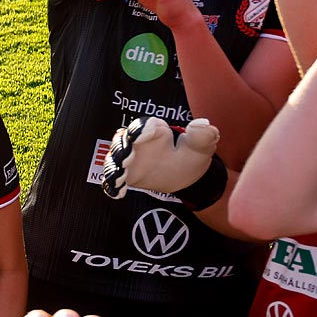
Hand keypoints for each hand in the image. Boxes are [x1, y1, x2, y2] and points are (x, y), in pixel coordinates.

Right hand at [100, 116, 219, 197]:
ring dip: (114, 165)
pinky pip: (114, 179)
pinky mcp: (125, 176)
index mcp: (154, 130)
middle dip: (121, 147)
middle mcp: (137, 143)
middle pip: (122, 141)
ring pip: (114, 159)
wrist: (184, 176)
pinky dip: (113, 185)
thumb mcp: (203, 145)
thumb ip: (203, 134)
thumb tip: (200, 124)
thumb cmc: (191, 155)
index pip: (144, 126)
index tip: (142, 135)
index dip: (141, 129)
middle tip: (126, 156)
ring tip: (120, 174)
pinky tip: (118, 191)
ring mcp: (129, 160)